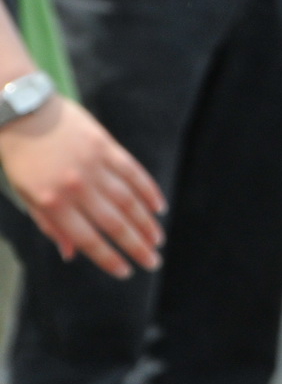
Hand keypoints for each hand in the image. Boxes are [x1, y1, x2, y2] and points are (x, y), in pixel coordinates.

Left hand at [0, 94, 164, 277]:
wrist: (21, 111)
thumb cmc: (20, 157)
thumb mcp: (25, 194)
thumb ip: (49, 224)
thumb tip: (70, 254)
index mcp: (52, 202)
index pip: (87, 239)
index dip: (108, 258)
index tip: (126, 272)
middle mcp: (75, 187)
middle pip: (114, 223)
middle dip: (136, 246)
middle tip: (153, 263)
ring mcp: (93, 165)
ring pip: (128, 201)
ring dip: (146, 224)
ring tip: (158, 240)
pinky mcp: (106, 146)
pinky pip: (133, 173)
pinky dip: (148, 191)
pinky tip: (159, 208)